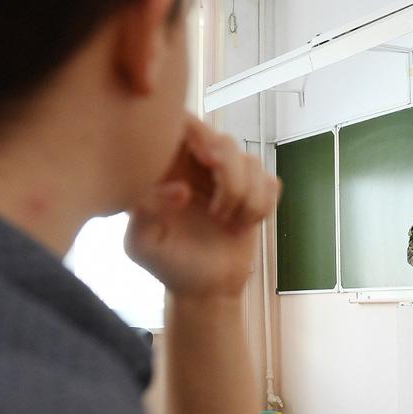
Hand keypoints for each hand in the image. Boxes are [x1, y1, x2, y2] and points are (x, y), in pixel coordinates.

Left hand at [125, 116, 280, 297]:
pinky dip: (262, 205)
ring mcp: (230, 178)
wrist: (204, 288)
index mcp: (168, 167)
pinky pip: (271, 182)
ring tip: (225, 222)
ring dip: (244, 197)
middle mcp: (200, 166)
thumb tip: (181, 189)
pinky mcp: (256, 193)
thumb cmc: (168, 265)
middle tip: (217, 209)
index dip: (199, 132)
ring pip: (251, 161)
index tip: (207, 161)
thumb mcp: (141, 244)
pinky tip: (244, 223)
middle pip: (223, 140)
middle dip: (229, 174)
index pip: (183, 124)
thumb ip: (147, 211)